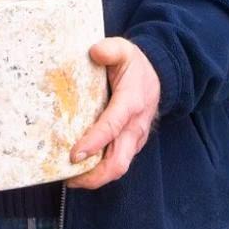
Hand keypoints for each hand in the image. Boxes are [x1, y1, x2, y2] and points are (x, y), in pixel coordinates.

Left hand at [66, 38, 161, 189]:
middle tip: (69, 178)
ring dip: (95, 178)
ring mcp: (135, 138)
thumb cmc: (135, 65)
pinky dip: (100, 171)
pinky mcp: (131, 144)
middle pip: (118, 161)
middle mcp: (135, 126)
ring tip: (70, 179)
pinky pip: (117, 162)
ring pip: (118, 167)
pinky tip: (80, 171)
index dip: (94, 142)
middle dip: (94, 175)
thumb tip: (95, 52)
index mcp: (131, 102)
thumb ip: (110, 49)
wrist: (159, 76)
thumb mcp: (124, 50)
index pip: (112, 126)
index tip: (75, 154)